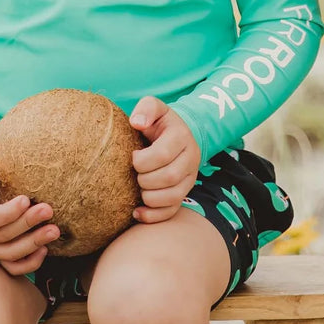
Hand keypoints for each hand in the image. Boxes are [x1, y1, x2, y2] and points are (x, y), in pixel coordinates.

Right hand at [0, 156, 59, 275]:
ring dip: (32, 244)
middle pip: (1, 237)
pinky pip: (10, 266)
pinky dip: (28, 263)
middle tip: (47, 210)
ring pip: (7, 254)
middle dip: (26, 224)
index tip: (25, 199)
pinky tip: (44, 250)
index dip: (7, 213)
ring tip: (54, 230)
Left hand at [129, 97, 200, 223]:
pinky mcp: (184, 193)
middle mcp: (191, 158)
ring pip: (173, 197)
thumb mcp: (154, 107)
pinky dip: (153, 216)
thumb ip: (146, 108)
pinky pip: (172, 211)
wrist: (176, 134)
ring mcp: (189, 178)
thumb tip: (136, 122)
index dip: (142, 160)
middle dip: (145, 179)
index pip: (163, 154)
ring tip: (138, 187)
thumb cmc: (158, 122)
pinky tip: (137, 211)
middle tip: (134, 173)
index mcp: (181, 136)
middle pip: (169, 177)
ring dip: (149, 197)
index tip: (132, 156)